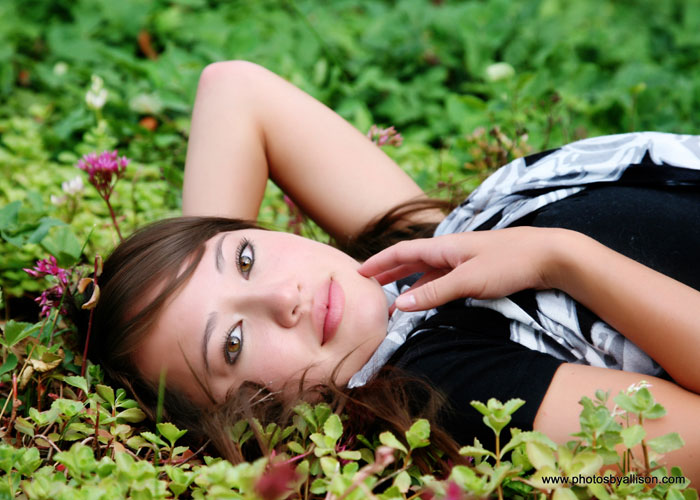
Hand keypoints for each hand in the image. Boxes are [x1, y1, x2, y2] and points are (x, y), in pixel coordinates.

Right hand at [358, 227, 569, 311]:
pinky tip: (425, 300)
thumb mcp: (468, 280)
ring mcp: (464, 260)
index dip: (379, 262)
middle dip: (389, 270)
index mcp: (444, 246)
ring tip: (392, 299)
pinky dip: (429, 290)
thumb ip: (434, 293)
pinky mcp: (477, 270)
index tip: (358, 272)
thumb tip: (399, 304)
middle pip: (412, 260)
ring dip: (408, 283)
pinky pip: (443, 279)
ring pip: (428, 272)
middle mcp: (450, 250)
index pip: (402, 252)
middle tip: (368, 283)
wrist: (550, 255)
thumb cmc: (509, 263)